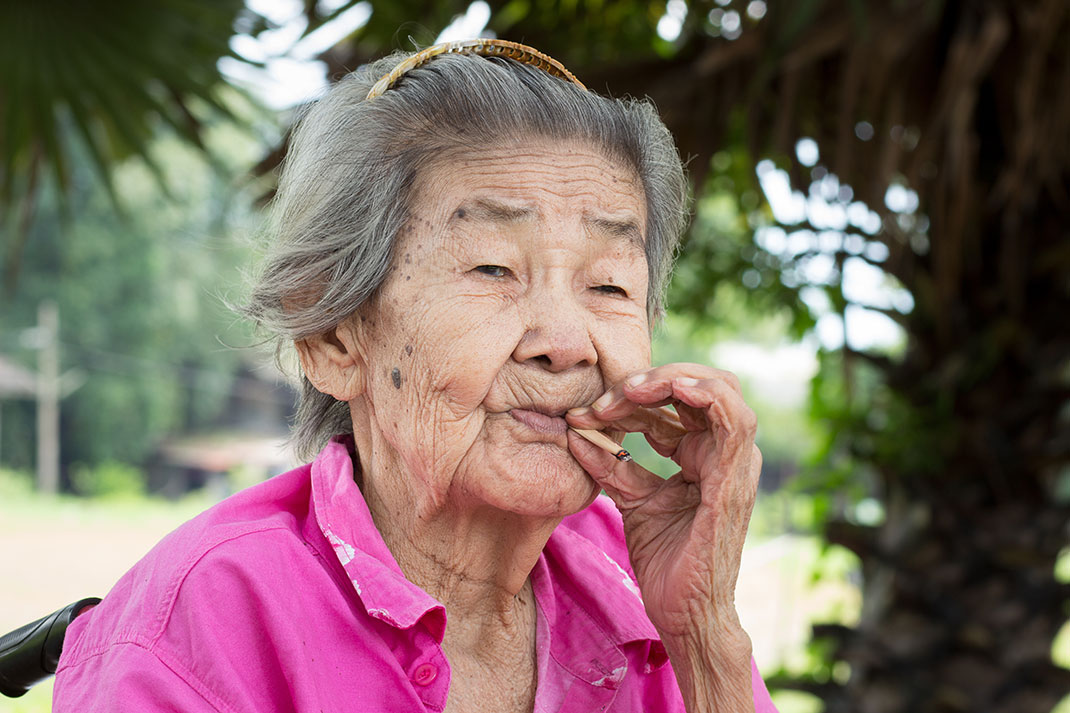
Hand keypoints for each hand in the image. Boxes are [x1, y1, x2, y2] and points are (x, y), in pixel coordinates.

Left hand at [565, 363, 760, 646]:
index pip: (672, 404)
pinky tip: (669, 389)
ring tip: (629, 391)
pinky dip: (703, 393)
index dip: (629, 399)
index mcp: (702, 455)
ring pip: (717, 389)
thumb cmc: (666, 562)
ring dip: (670, 381)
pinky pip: (732, 418)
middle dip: (647, 383)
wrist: (685, 613)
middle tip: (605, 399)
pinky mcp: (735, 477)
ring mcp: (734, 462)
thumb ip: (611, 463)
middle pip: (695, 386)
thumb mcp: (632, 498)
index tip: (586, 414)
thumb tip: (574, 430)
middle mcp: (723, 452)